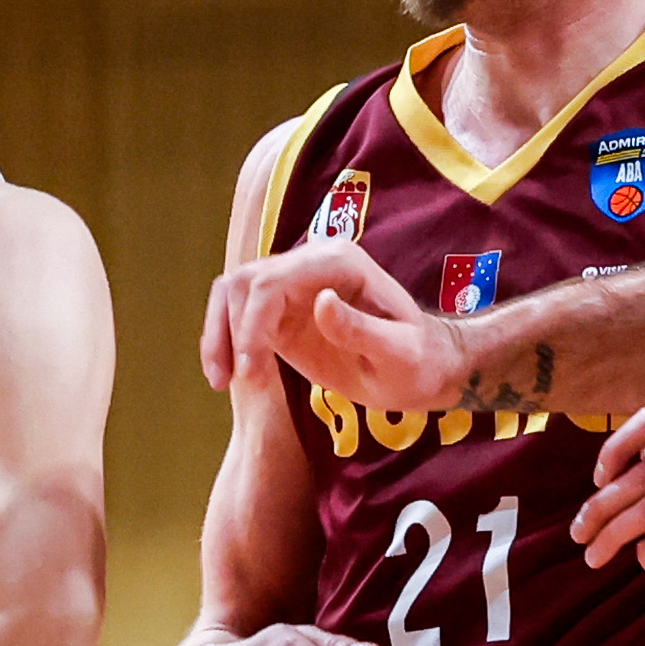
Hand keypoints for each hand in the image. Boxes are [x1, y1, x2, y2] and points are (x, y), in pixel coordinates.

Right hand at [203, 242, 472, 410]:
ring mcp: (294, 286)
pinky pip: (239, 316)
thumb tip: (320, 302)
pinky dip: (226, 344)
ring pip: (232, 294)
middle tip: (232, 382)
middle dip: (229, 331)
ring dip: (219, 336)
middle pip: (243, 283)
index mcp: (338, 263)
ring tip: (222, 382)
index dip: (251, 325)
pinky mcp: (284, 311)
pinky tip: (231, 377)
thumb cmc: (419, 362)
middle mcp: (311, 265)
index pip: (271, 282)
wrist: (425, 369)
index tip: (249, 372)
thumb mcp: (399, 353)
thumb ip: (361, 328)